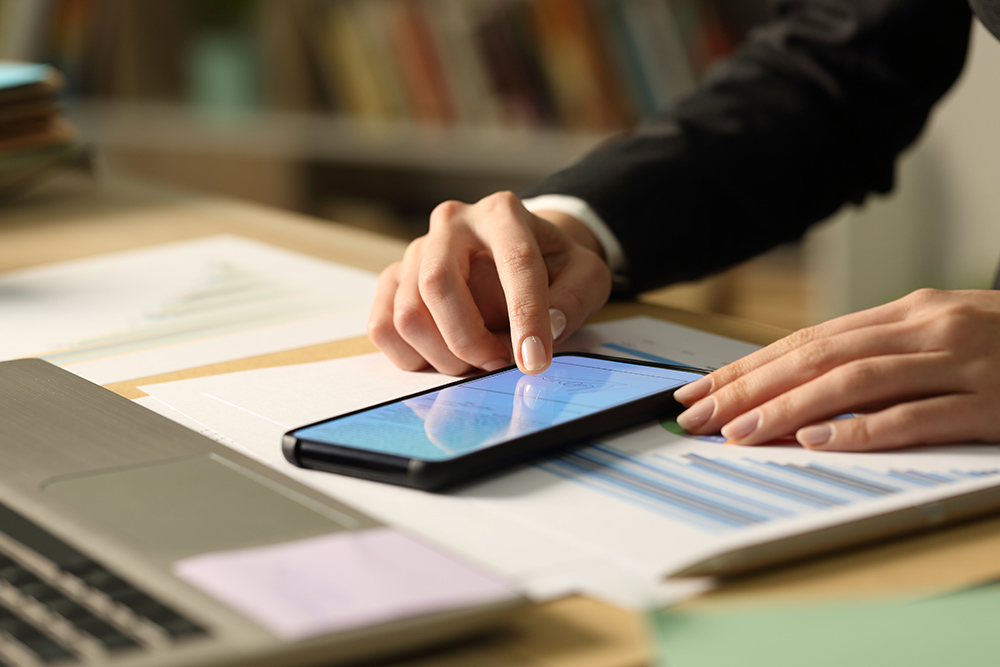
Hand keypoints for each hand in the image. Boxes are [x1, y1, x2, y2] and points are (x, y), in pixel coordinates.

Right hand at [368, 191, 611, 374]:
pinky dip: (411, 357)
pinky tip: (443, 357)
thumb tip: (549, 327)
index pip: (514, 262)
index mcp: (503, 214)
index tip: (534, 361)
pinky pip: (382, 327)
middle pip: (437, 285)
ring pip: (407, 314)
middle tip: (497, 364)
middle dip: (467, 340)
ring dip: (443, 356)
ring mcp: (416, 251)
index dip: (526, 316)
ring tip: (477, 361)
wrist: (520, 253)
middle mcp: (451, 224)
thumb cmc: (553, 265)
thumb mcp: (585, 274)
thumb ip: (576, 297)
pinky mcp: (394, 280)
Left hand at [673, 289, 999, 451]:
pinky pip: (917, 417)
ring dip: (789, 407)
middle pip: (818, 355)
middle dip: (749, 386)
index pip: (807, 340)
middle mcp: (928, 328)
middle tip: (696, 413)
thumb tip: (799, 390)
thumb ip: (879, 355)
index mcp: (909, 312)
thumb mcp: (939, 339)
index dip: (747, 365)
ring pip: (857, 381)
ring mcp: (962, 364)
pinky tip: (818, 442)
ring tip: (740, 431)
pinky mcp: (993, 405)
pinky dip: (863, 432)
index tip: (697, 390)